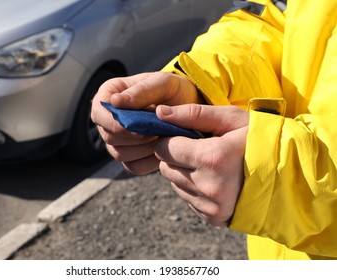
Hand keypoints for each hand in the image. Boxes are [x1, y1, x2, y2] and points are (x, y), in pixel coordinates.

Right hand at [91, 71, 202, 173]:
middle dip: (134, 137)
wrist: (189, 106)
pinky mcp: (130, 157)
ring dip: (143, 149)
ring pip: (119, 154)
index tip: (139, 128)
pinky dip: (150, 162)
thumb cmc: (173, 89)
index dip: (115, 124)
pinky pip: (133, 166)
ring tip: (163, 138)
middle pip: (109, 136)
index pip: (99, 113)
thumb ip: (141, 91)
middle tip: (158, 132)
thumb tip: (115, 102)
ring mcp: (117, 140)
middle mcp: (108, 119)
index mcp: (109, 95)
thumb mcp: (163, 83)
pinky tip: (164, 151)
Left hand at [154, 104, 248, 225]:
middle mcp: (208, 186)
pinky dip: (194, 189)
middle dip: (176, 156)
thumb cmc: (259, 140)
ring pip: (174, 184)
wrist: (289, 175)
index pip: (164, 148)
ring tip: (210, 165)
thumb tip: (159, 112)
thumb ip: (194, 114)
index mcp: (212, 158)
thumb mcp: (231, 119)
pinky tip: (215, 180)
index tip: (186, 136)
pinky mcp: (213, 217)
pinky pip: (187, 200)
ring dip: (184, 173)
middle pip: (165, 167)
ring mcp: (211, 206)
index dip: (172, 139)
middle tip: (199, 150)